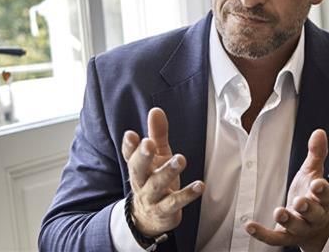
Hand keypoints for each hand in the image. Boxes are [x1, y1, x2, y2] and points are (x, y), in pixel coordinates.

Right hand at [121, 108, 204, 237]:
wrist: (149, 219)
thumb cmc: (155, 180)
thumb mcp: (157, 156)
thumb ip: (157, 134)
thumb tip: (156, 110)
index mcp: (138, 167)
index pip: (130, 155)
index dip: (129, 145)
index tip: (131, 134)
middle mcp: (142, 182)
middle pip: (138, 169)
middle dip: (143, 156)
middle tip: (149, 144)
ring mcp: (152, 197)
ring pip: (157, 185)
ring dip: (168, 172)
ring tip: (180, 159)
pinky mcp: (166, 210)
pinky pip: (175, 202)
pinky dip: (187, 194)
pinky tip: (199, 185)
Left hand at [245, 130, 328, 251]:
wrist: (317, 229)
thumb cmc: (313, 198)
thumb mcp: (314, 175)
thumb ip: (316, 155)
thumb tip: (319, 132)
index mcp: (322, 200)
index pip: (326, 195)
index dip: (322, 190)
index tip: (317, 184)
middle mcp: (314, 216)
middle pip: (313, 213)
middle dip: (307, 207)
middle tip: (299, 201)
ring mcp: (300, 229)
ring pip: (296, 227)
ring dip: (288, 220)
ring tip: (279, 212)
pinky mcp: (286, 237)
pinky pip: (274, 238)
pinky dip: (262, 233)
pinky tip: (250, 226)